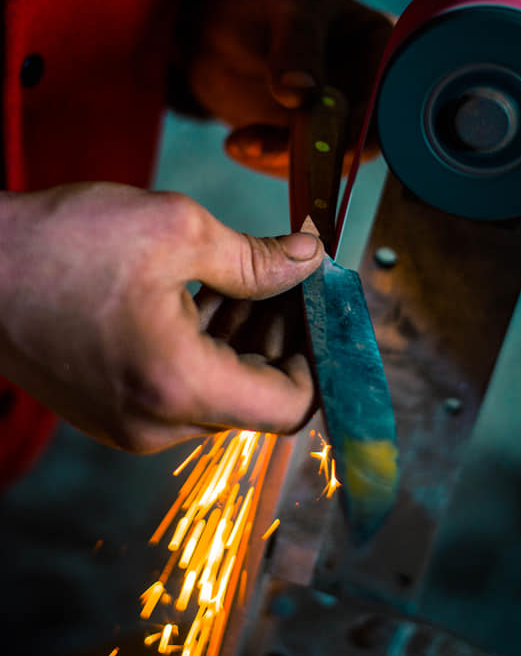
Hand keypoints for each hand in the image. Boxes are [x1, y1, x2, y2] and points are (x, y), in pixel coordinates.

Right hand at [0, 184, 322, 450]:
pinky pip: (182, 389)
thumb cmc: (62, 244)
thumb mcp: (177, 231)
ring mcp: (128, 424)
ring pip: (220, 390)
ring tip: (248, 276)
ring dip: (245, 337)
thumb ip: (257, 257)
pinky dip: (206, 347)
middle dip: (283, 336)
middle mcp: (156, 425)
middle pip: (256, 396)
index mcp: (179, 386)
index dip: (319, 357)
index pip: (290, 406)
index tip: (323, 308)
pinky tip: (207, 294)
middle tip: (291, 277)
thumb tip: (310, 259)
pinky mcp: (109, 410)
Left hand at [184, 0, 393, 174]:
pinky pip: (302, 170)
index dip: (370, 122)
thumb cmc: (259, 2)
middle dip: (321, 153)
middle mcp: (370, 89)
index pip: (393, 94)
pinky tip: (237, 141)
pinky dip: (268, 162)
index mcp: (384, 46)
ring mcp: (340, 120)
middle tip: (269, 147)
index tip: (338, 138)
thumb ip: (296, 39)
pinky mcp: (311, 144)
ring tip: (243, 140)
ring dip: (286, 161)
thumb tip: (303, 91)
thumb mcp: (282, 2)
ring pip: (332, 163)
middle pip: (368, 139)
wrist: (213, 30)